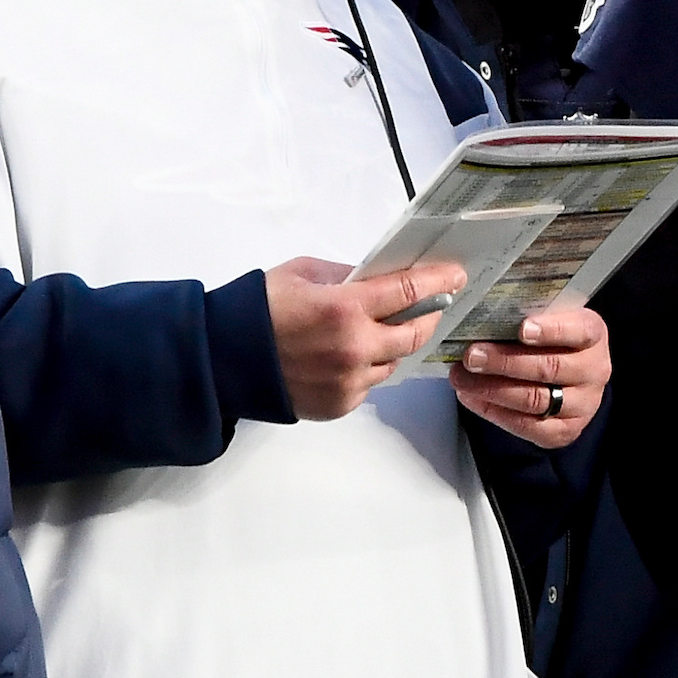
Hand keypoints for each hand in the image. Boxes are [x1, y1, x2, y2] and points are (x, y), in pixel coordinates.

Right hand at [264, 258, 465, 420]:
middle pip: (415, 333)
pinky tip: (349, 356)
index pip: (409, 290)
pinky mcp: (340, 405)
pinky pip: (369, 384)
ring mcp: (349, 382)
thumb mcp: (303, 273)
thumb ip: (347, 275)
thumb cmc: (258, 308)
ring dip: (395, 345)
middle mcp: (354, 348)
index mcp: (344, 308)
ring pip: (394, 363)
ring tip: (381, 331)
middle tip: (431, 305)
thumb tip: (380, 277)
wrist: (222, 359)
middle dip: (428, 316)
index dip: (439, 281)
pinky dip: (368, 368)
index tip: (455, 276)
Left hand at [449, 306, 609, 447]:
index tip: (522, 328)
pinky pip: (526, 426)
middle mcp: (594, 370)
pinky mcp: (564, 431)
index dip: (552, 330)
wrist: (567, 378)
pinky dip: (493, 411)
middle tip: (471, 355)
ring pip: (535, 399)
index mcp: (593, 334)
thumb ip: (528, 312)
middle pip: (550, 367)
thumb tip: (482, 306)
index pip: (580, 330)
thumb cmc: (549, 339)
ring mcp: (582, 404)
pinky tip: (470, 397)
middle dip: (505, 361)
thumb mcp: (549, 318)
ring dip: (492, 388)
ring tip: (462, 377)